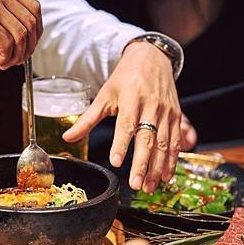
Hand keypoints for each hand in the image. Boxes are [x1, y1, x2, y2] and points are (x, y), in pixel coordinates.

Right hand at [0, 0, 42, 68]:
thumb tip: (17, 30)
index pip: (33, 7)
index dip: (37, 30)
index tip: (31, 43)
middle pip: (30, 23)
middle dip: (29, 47)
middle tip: (20, 58)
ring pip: (21, 35)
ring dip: (17, 55)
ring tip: (6, 62)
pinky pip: (7, 43)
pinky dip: (6, 56)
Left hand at [63, 42, 196, 192]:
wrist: (152, 57)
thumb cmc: (125, 78)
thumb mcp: (104, 95)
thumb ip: (88, 119)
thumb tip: (67, 137)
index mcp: (130, 99)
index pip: (126, 124)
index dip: (121, 144)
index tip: (115, 162)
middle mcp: (151, 106)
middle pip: (147, 138)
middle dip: (142, 164)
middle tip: (136, 184)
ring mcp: (166, 112)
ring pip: (163, 144)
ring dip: (157, 168)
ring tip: (149, 187)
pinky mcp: (176, 116)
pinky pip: (175, 142)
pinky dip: (171, 161)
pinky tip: (165, 177)